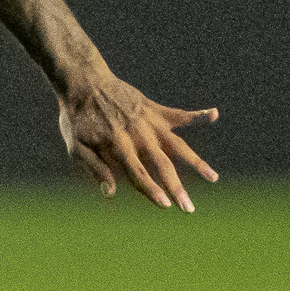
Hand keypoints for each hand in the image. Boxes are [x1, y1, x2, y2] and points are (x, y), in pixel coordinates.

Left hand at [55, 67, 220, 210]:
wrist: (84, 81)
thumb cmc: (76, 117)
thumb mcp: (75, 145)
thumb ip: (94, 168)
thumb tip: (109, 194)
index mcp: (119, 145)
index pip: (138, 173)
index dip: (152, 190)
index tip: (167, 205)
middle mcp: (139, 134)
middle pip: (163, 165)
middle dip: (177, 188)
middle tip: (189, 209)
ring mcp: (150, 121)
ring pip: (178, 145)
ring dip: (196, 162)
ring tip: (213, 178)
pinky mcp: (155, 109)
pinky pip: (180, 114)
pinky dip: (197, 115)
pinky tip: (214, 114)